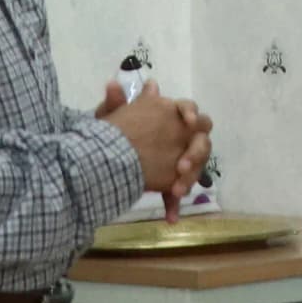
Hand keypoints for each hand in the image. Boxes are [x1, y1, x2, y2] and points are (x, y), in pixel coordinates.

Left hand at [97, 82, 211, 212]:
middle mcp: (178, 140)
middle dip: (196, 153)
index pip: (189, 111)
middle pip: (201, 142)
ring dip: (189, 179)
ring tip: (175, 191)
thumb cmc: (110, 138)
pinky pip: (177, 193)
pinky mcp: (168, 183)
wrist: (100, 165)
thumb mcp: (109, 121)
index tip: (186, 122)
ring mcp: (176, 162)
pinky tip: (170, 218)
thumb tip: (113, 84)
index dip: (191, 114)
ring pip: (194, 170)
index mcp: (168, 119)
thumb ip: (114, 104)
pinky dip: (174, 205)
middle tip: (182, 165)